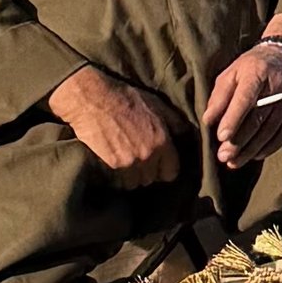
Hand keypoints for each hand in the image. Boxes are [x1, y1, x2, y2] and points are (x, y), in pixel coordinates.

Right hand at [47, 65, 181, 184]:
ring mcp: (128, 163)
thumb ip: (175, 123)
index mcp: (162, 141)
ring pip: (134, 183)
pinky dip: (116, 176)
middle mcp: (148, 156)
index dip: (165, 168)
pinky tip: (113, 161)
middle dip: (147, 171)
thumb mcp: (158, 104)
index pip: (171, 173)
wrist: (95, 100)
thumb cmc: (127, 99)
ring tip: (125, 159)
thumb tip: (187, 136)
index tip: (159, 162)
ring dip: (131, 176)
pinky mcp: (111, 167)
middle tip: (139, 156)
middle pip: (151, 179)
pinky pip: (118, 182)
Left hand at [204, 38, 281, 170]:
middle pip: (258, 119)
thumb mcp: (231, 73)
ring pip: (270, 131)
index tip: (221, 137)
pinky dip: (268, 149)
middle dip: (239, 141)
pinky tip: (254, 156)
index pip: (246, 98)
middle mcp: (278, 86)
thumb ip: (219, 96)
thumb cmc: (251, 67)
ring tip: (233, 162)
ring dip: (251, 150)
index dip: (233, 119)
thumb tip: (208, 120)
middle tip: (223, 156)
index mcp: (258, 72)